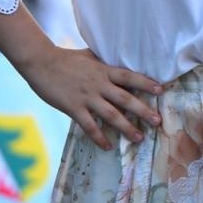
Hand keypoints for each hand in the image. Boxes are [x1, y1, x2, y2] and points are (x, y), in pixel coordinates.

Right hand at [18, 45, 162, 149]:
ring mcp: (86, 97)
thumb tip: (117, 58)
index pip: (129, 77)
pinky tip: (108, 146)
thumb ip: (104, 60)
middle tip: (158, 121)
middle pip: (125, 98)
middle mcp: (98, 84)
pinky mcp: (73, 107)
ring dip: (126, 127)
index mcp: (104, 70)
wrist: (41, 62)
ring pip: (110, 114)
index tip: (161, 90)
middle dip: (143, 110)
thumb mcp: (89, 56)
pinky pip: (89, 125)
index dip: (146, 83)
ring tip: (138, 138)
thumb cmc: (66, 58)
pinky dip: (99, 136)